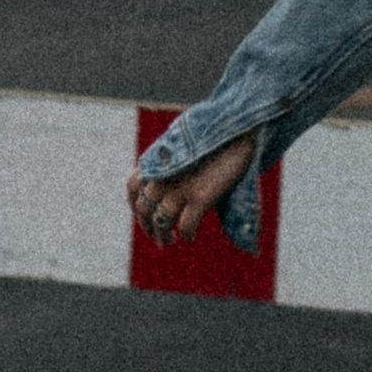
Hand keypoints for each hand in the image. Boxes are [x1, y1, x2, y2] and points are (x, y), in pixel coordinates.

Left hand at [127, 131, 257, 245]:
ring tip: (169, 242)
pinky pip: (185, 226)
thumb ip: (175, 163)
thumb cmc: (216, 137)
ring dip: (163, 235)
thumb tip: (173, 180)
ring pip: (161, 221)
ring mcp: (179, 187)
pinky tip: (190, 237)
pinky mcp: (199, 197)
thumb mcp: (186, 146)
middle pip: (144, 208)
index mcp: (158, 159)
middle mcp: (163, 175)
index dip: (135, 205)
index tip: (145, 216)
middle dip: (148, 226)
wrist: (238, 129)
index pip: (133, 186)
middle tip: (159, 237)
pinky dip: (186, 234)